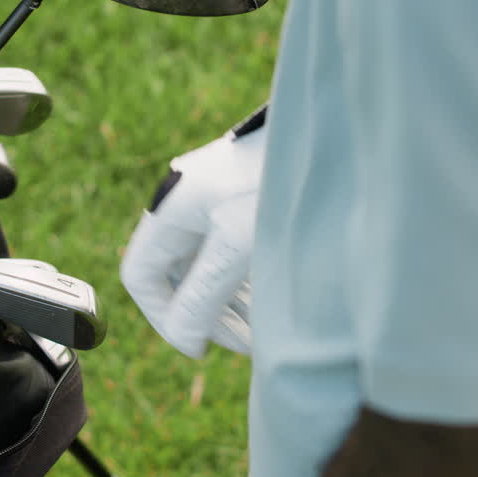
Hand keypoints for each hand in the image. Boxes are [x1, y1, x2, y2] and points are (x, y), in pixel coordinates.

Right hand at [120, 106, 266, 357]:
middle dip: (205, 313)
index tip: (200, 345)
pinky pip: (232, 248)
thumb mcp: (238, 247)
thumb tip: (184, 339)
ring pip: (208, 263)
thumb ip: (203, 296)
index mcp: (173, 209)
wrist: (335, 131)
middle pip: (176, 273)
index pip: (142, 276)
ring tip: (265, 330)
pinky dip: (248, 277)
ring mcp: (217, 198)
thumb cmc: (284, 180)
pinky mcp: (246, 197)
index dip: (165, 318)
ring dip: (231, 301)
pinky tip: (276, 297)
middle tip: (245, 344)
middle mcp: (189, 202)